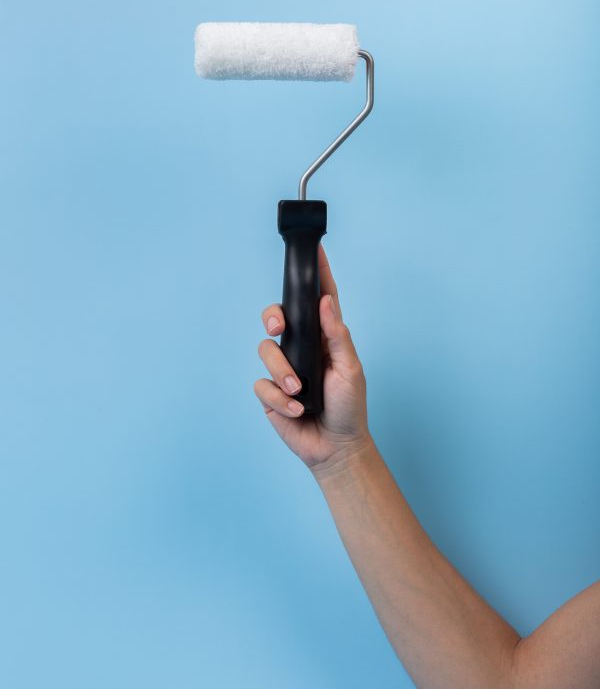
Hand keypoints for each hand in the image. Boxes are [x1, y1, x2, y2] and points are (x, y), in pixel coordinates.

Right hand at [254, 244, 371, 474]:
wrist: (336, 447)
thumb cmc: (349, 407)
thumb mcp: (349, 369)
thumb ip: (337, 335)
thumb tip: (326, 301)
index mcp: (324, 337)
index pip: (318, 300)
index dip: (316, 275)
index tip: (315, 250)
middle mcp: (302, 347)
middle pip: (278, 315)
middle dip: (272, 314)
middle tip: (279, 325)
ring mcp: (285, 368)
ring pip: (266, 350)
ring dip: (282, 373)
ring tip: (299, 392)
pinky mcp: (270, 392)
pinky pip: (262, 384)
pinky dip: (279, 399)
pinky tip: (296, 410)